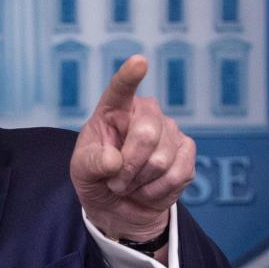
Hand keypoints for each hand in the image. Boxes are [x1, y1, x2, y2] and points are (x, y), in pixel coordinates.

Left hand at [69, 55, 195, 243]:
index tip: (139, 62)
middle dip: (129, 166)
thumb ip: (91, 163)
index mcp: (113, 109)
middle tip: (116, 181)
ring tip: (130, 184)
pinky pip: (177, 174)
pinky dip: (157, 191)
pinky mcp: (187, 151)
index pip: (120, 89)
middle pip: (146, 134)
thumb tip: (113, 160)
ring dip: (140, 182)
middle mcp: (145, 113)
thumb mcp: (81, 171)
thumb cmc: (97, 178)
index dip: (130, 76)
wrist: (119, 205)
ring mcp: (170, 130)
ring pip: (161, 160)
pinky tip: (148, 189)